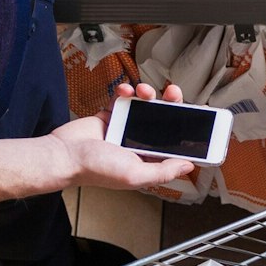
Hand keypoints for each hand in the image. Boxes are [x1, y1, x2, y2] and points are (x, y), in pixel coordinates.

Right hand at [48, 82, 193, 191]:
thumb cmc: (96, 169)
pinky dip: (126, 92)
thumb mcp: (135, 175)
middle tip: (173, 93)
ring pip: (146, 106)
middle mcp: (139, 144)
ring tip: (143, 91)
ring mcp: (126, 128)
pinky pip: (125, 99)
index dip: (188, 132)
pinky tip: (124, 91)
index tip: (201, 117)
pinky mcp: (111, 115)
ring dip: (148, 94)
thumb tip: (188, 166)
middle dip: (171, 105)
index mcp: (148, 160)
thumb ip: (163, 170)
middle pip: (164, 121)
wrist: (64, 154)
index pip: (175, 145)